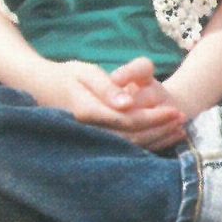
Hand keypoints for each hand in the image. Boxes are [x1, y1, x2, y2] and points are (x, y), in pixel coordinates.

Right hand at [42, 60, 186, 151]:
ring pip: (129, 146)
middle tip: (182, 120)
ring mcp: (91, 141)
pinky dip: (144, 143)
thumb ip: (107, 87)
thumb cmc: (66, 76)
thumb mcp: (86, 72)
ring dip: (156, 139)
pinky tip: (160, 137)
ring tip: (178, 130)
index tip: (174, 111)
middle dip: (160, 130)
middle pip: (132, 137)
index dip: (154, 117)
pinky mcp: (93, 144)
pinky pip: (122, 148)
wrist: (39, 89)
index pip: (129, 119)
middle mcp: (90, 132)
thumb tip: (128, 102)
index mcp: (89, 112)